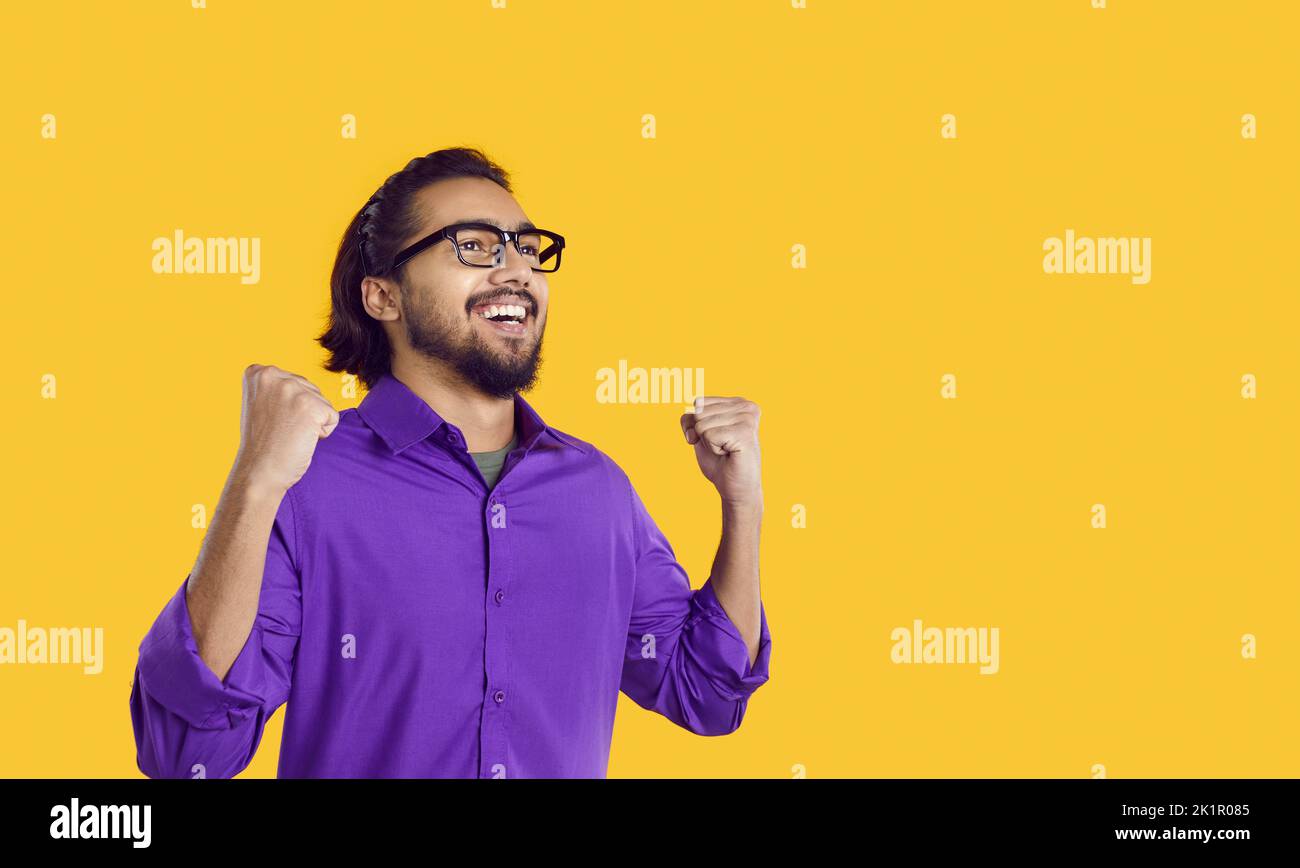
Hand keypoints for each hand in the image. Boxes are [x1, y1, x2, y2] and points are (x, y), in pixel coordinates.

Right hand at [231, 364, 338, 496]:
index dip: (289, 406)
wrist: (258, 472)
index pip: (296, 382)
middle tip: (280, 430)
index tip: (270, 420)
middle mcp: (273, 375)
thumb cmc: (262, 444)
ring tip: (289, 435)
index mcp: (258, 372)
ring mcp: (292, 390)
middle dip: (303, 413)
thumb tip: (301, 384)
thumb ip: (277, 389)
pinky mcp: (311, 406)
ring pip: (323, 403)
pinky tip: (300, 440)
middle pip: (311, 390)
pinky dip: (323, 433)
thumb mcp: (261, 405)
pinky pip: (333, 418)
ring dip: (312, 423)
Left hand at [680, 396, 761, 506]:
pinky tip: (729, 454)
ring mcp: (747, 417)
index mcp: (738, 402)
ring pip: (702, 424)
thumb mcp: (699, 434)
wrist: (736, 489)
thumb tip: (692, 407)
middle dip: (701, 434)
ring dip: (709, 443)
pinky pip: (709, 435)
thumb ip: (692, 417)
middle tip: (721, 447)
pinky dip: (714, 449)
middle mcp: (746, 406)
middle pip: (698, 412)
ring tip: (727, 451)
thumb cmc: (719, 462)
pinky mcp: (745, 431)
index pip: (698, 402)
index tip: (713, 439)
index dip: (695, 425)